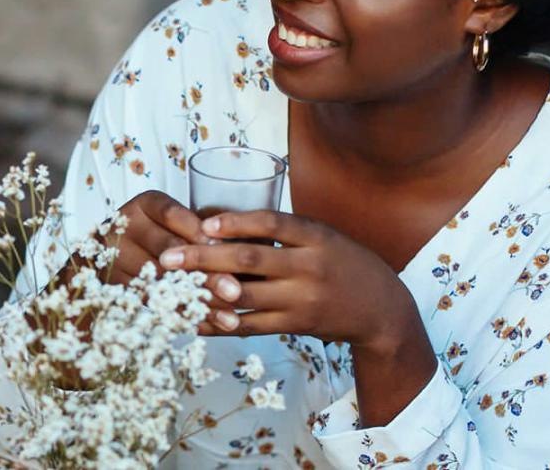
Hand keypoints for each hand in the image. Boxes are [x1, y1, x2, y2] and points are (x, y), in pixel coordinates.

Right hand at [95, 191, 242, 314]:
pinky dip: (181, 313)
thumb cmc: (160, 235)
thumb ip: (206, 231)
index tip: (227, 251)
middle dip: (205, 272)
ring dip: (197, 299)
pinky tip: (205, 325)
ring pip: (162, 280)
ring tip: (229, 316)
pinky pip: (152, 301)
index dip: (199, 234)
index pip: (172, 214)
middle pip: (168, 249)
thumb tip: (254, 245)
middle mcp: (127, 225)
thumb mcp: (177, 223)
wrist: (109, 254)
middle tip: (235, 290)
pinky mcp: (114, 283)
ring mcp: (116, 256)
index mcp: (146, 204)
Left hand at [158, 210, 417, 345]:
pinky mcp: (296, 326)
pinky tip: (194, 319)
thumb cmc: (344, 264)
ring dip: (204, 292)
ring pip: (244, 295)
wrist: (381, 309)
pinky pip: (250, 325)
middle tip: (168, 257)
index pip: (272, 223)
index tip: (203, 224)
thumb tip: (226, 221)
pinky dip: (219, 323)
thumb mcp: (324, 237)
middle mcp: (309, 267)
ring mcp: (302, 300)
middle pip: (249, 260)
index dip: (236, 222)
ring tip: (172, 287)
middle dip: (204, 258)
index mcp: (317, 237)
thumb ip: (286, 231)